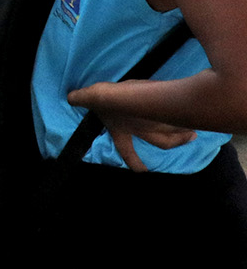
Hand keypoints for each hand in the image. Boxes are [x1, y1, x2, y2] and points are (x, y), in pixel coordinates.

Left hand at [67, 82, 197, 171]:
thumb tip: (70, 97)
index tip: (141, 172)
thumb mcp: (92, 97)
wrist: (127, 96)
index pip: (127, 150)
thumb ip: (81, 98)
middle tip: (187, 141)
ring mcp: (158, 122)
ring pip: (174, 132)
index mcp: (123, 131)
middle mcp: (144, 130)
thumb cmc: (108, 101)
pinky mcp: (170, 111)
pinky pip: (182, 116)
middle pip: (162, 142)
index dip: (133, 161)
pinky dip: (190, 118)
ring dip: (183, 133)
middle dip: (174, 143)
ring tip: (193, 132)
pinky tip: (197, 114)